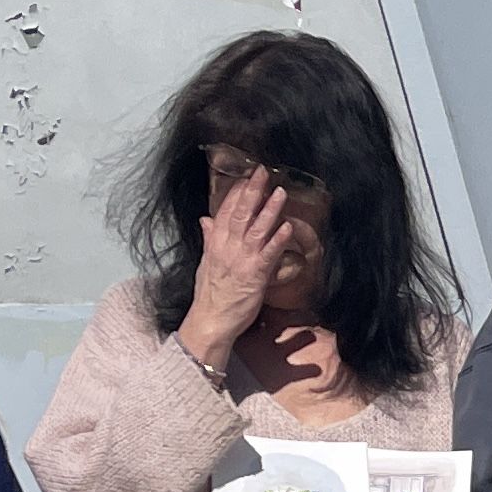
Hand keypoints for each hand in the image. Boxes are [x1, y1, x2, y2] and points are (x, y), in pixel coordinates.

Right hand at [181, 169, 288, 373]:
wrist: (211, 319)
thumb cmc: (210, 293)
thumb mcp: (206, 261)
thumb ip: (209, 238)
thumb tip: (205, 219)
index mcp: (215, 242)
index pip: (225, 211)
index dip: (237, 193)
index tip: (247, 177)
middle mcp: (227, 247)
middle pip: (240, 213)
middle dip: (252, 191)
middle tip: (263, 173)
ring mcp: (241, 259)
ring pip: (256, 228)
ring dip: (269, 209)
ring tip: (280, 192)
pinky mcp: (255, 274)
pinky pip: (268, 253)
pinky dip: (277, 239)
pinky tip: (286, 226)